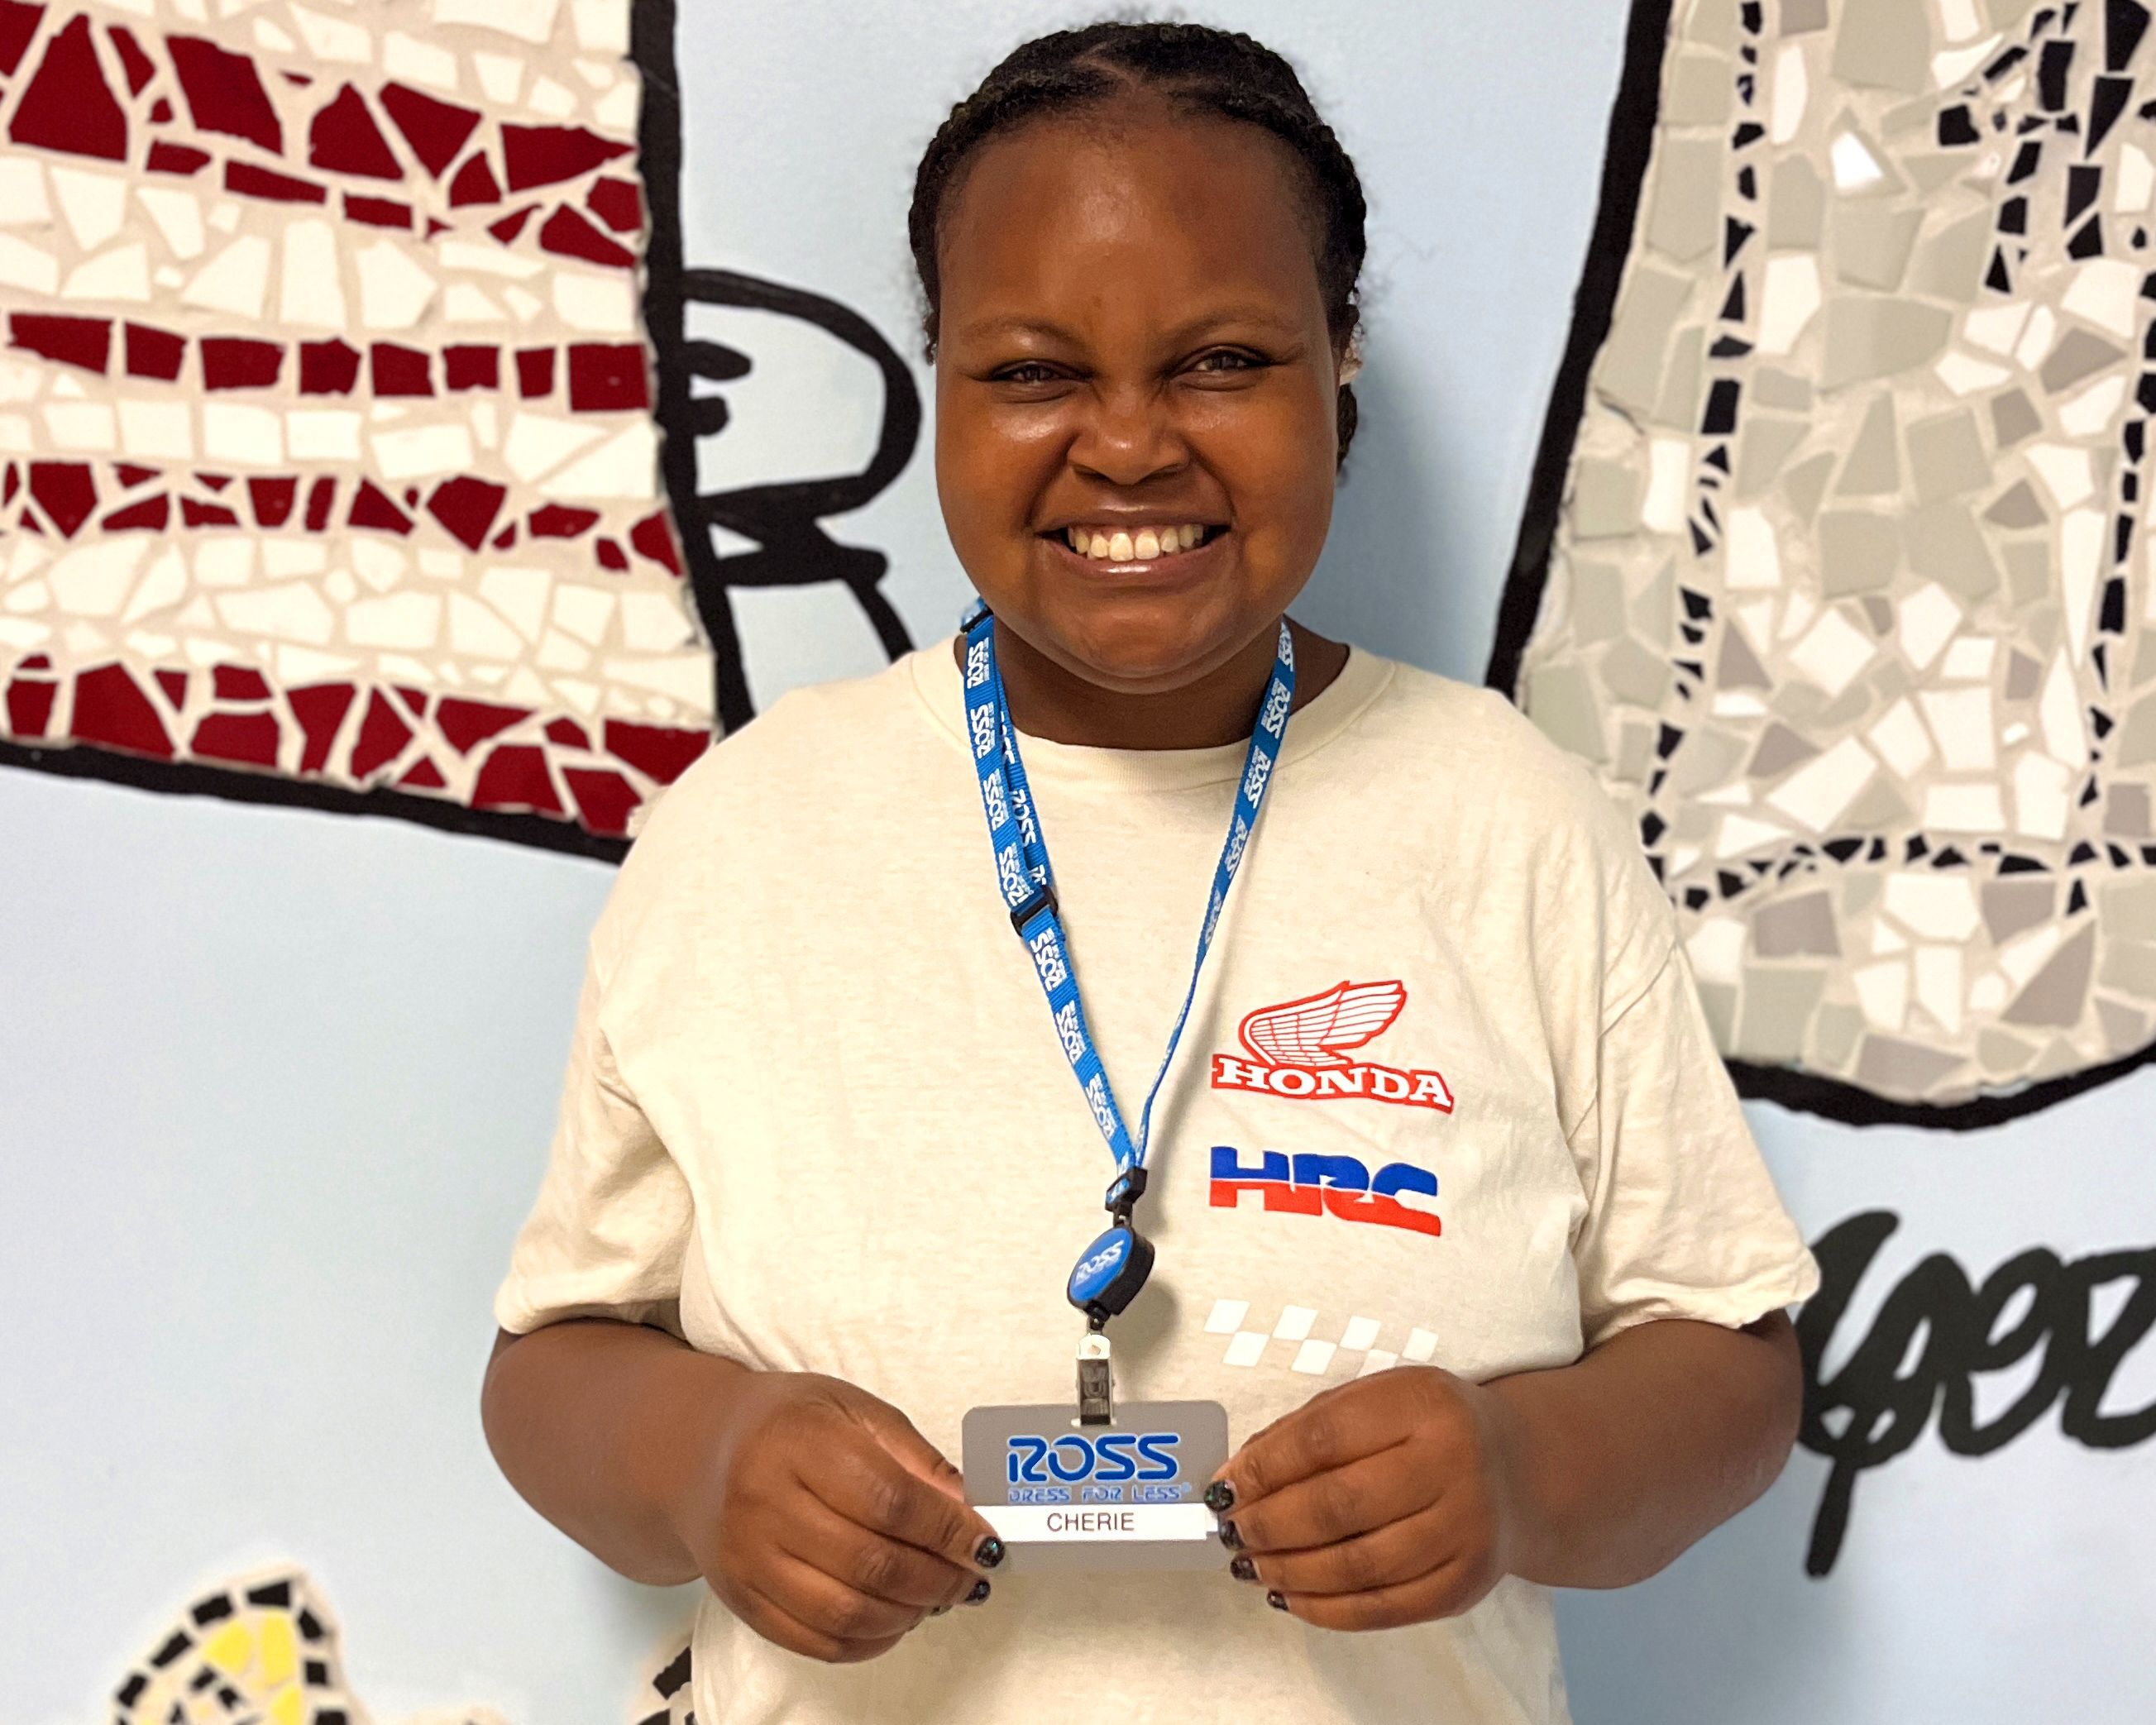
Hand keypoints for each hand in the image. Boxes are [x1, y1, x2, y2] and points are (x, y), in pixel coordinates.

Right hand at [669, 1371, 1002, 1662]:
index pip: (890, 1500)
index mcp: (798, 1442)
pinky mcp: (742, 1600)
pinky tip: (896, 1618)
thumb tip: (968, 1508)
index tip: (986, 1542)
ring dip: (910, 1613)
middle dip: (940, 1578)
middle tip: (973, 1577)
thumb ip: (914, 1457)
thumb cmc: (788, 1424)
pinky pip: (815, 1641)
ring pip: (845, 1612)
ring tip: (940, 1596)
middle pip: (872, 1563)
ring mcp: (748, 1559)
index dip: (948, 1529)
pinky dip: (869, 1641)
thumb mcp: (854, 1410)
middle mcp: (765, 1503)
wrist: (697, 1453)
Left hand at [1206, 1367, 1520, 1629]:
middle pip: (1337, 1507)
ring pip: (1355, 1567)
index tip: (1224, 1485)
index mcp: (1423, 1406)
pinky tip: (1289, 1595)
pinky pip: (1381, 1609)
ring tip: (1250, 1562)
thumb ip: (1310, 1427)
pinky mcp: (1462, 1587)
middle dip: (1267, 1524)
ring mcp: (1463, 1533)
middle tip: (1230, 1530)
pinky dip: (1324, 1609)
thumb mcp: (1379, 1398)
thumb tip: (1238, 1475)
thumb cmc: (1430, 1428)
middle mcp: (1452, 1469)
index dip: (1263, 1467)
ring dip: (1287, 1571)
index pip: (1323, 1439)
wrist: (1518, 1471)